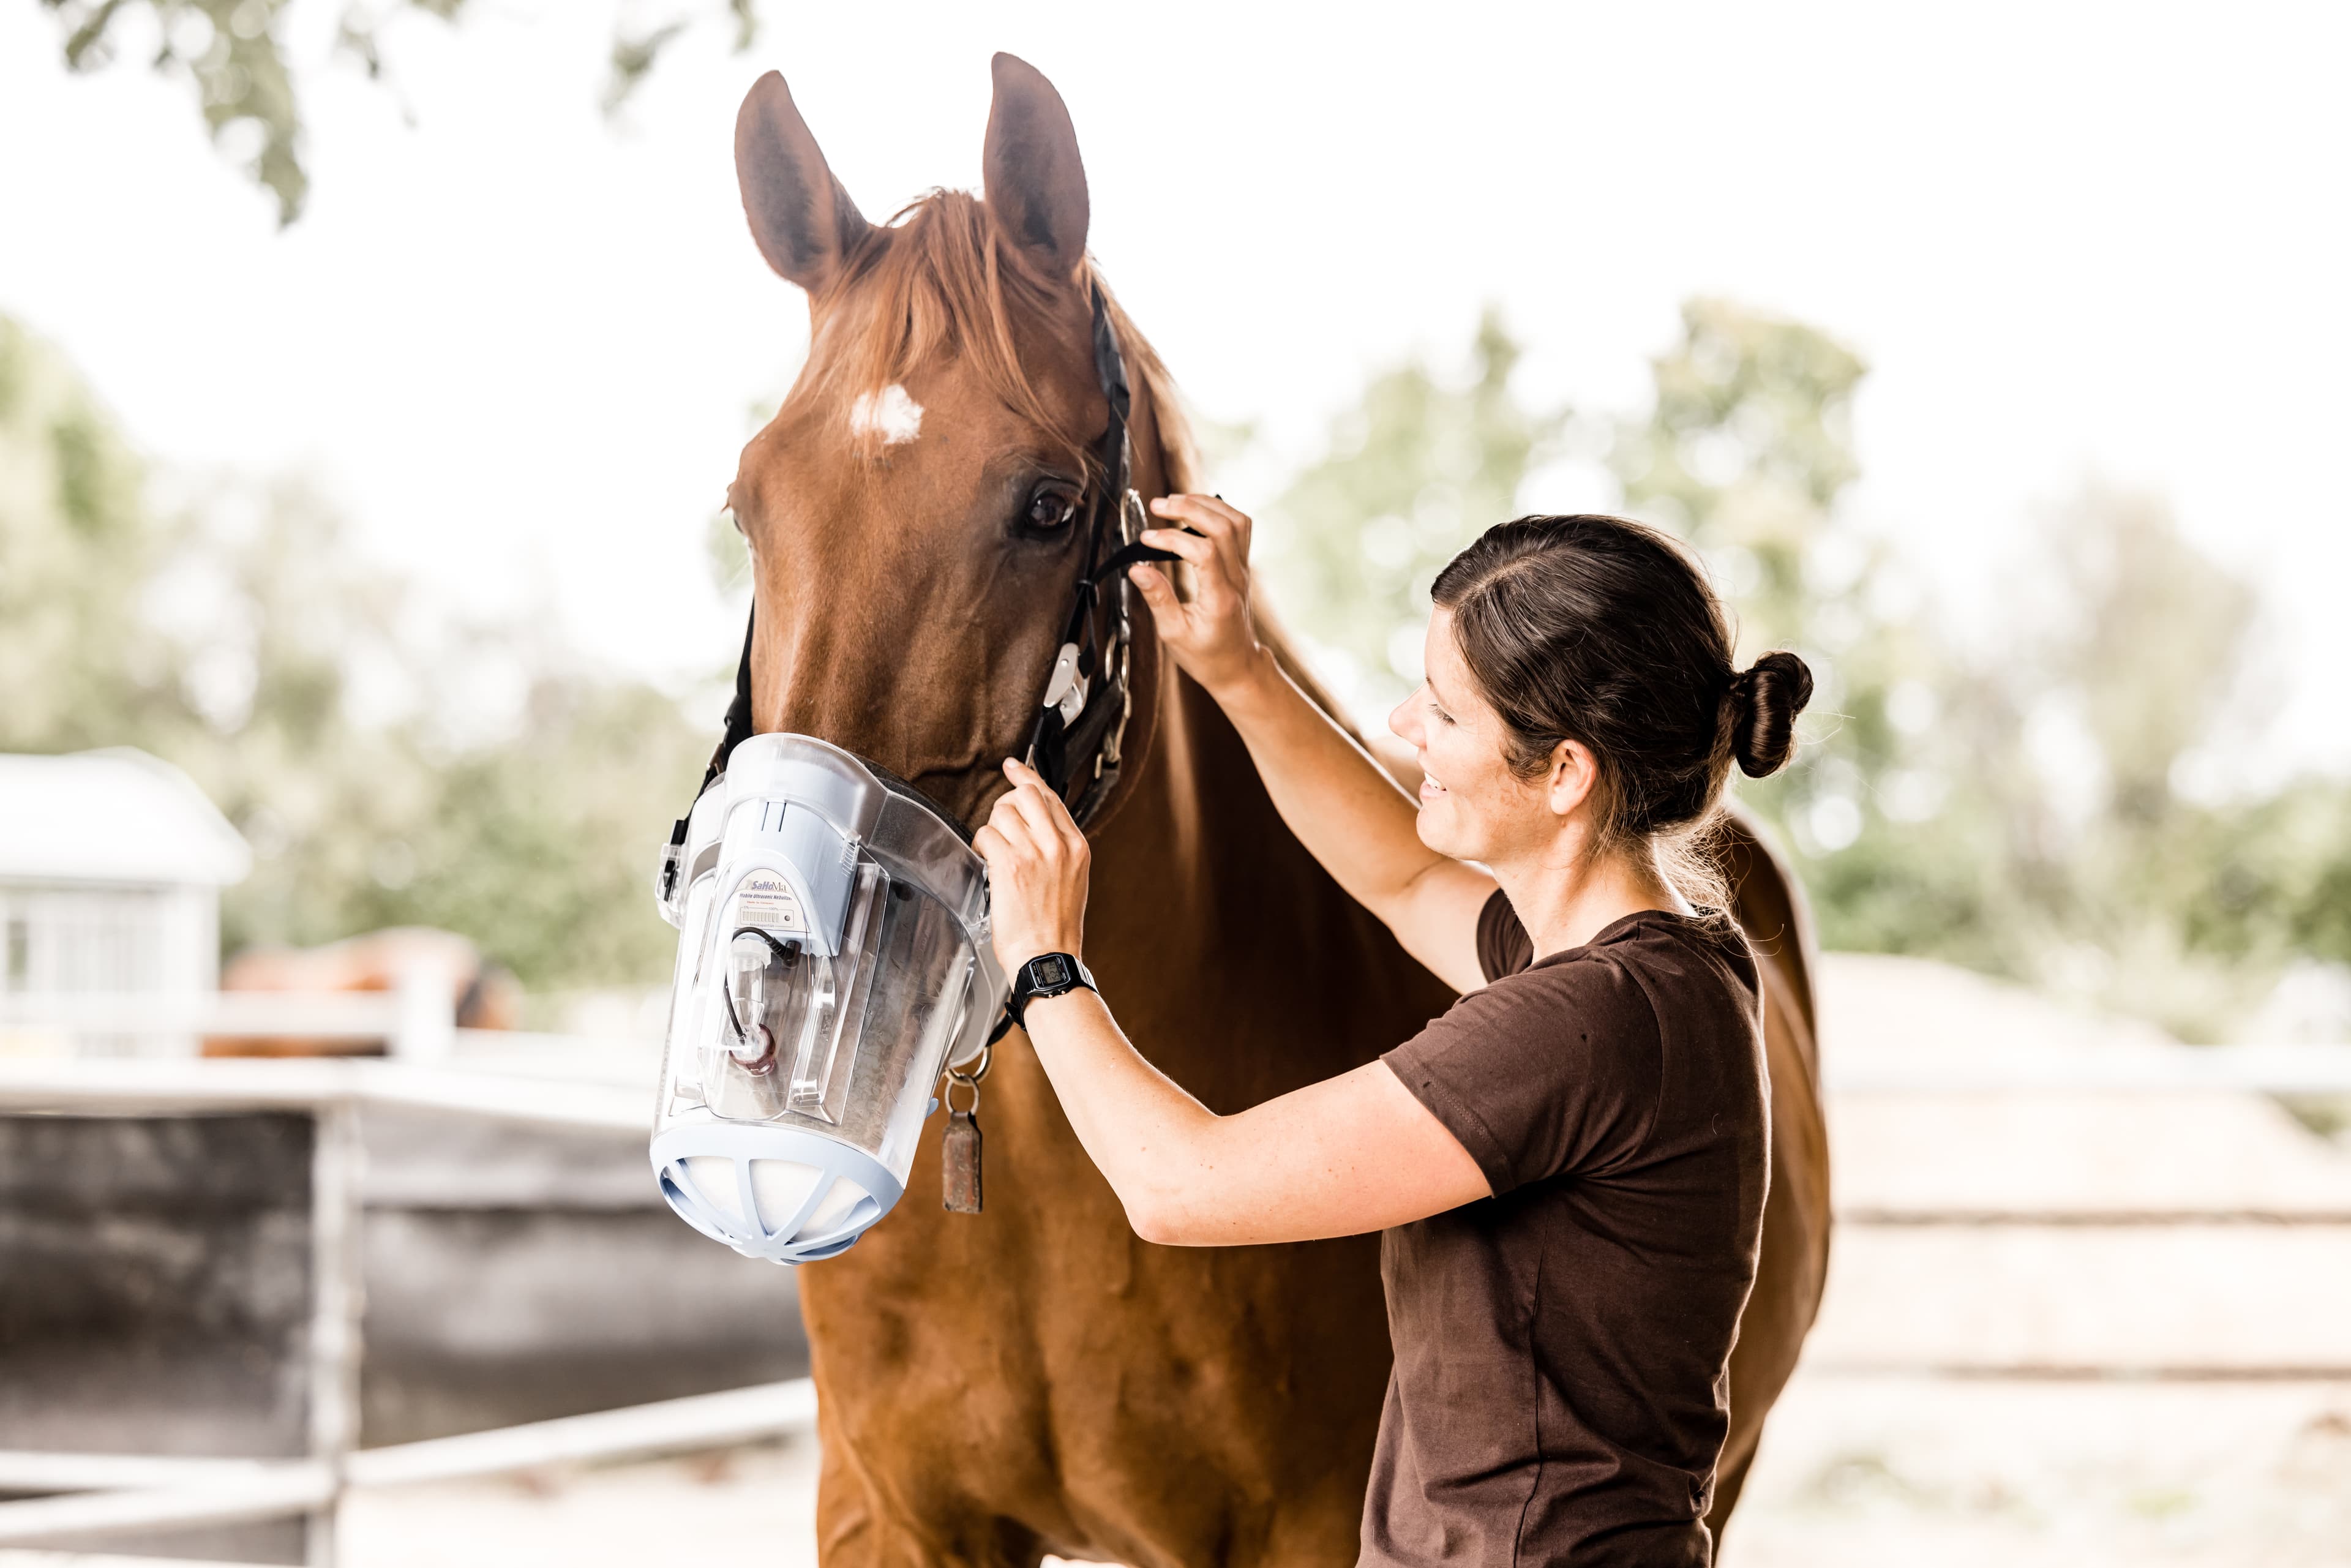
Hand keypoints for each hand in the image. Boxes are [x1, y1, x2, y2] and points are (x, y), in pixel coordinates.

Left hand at [974, 757, 1089, 973]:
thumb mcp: (1073, 881)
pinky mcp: (1010, 865)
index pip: (1051, 797)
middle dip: (1005, 802)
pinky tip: (988, 864)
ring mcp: (1035, 853)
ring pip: (1002, 812)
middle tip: (999, 820)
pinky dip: (981, 846)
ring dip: (991, 829)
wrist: (1047, 957)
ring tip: (995, 854)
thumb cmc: (1055, 928)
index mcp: (1077, 847)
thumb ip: (1058, 849)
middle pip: (1025, 795)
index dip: (1028, 778)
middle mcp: (1058, 844)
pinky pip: (986, 835)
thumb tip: (1035, 826)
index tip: (1014, 766)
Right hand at [1130, 494, 1266, 697]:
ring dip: (1206, 504)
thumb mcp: (1174, 633)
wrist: (1237, 666)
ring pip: (1236, 521)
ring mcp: (1243, 570)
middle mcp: (1237, 579)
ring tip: (1175, 501)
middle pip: (1223, 527)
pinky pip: (1238, 527)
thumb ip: (1157, 598)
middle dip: (1189, 508)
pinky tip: (1195, 511)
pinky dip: (1217, 511)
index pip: (1203, 552)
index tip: (1146, 540)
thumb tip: (1137, 568)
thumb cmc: (1207, 655)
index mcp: (1220, 598)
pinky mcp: (1241, 566)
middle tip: (1158, 505)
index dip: (1172, 540)